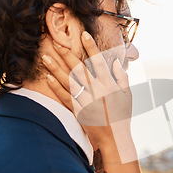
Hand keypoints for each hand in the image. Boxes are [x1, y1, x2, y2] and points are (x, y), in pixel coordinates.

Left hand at [43, 31, 136, 162]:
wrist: (115, 138)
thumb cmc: (122, 116)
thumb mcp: (128, 96)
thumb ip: (122, 78)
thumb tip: (115, 63)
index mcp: (108, 84)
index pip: (98, 61)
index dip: (91, 47)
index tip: (84, 34)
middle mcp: (96, 90)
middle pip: (78, 68)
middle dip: (67, 54)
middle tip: (57, 41)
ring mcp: (85, 101)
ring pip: (68, 81)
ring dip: (56, 68)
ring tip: (45, 57)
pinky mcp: (77, 111)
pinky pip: (64, 97)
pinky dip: (56, 87)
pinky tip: (48, 77)